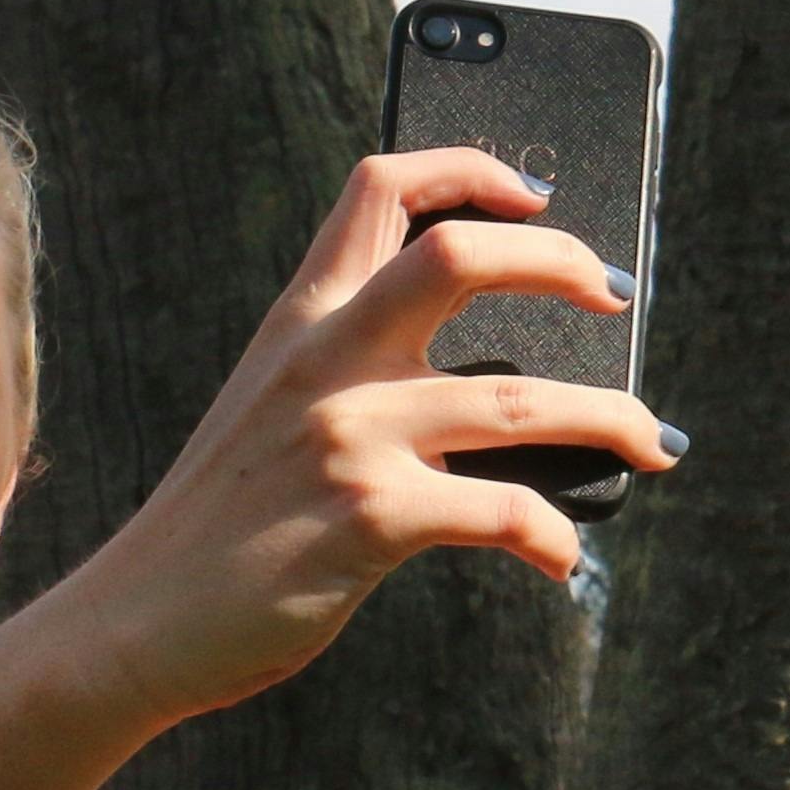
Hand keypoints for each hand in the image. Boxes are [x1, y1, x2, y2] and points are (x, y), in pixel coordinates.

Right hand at [37, 148, 677, 729]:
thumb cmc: (222, 526)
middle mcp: (325, 361)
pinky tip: (562, 558)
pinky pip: (504, 512)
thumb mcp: (269, 412)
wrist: (135, 623)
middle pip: (460, 255)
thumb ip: (350, 372)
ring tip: (653, 441)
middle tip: (615, 295)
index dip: (470, 166)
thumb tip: (486, 381)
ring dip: (610, 417)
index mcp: (300, 320)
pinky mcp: (370, 519)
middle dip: (563, 261)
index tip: (535, 190)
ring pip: (520, 400)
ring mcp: (348, 437)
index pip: (381, 187)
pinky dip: (553, 536)